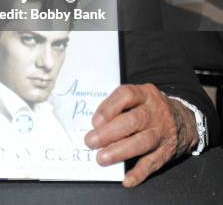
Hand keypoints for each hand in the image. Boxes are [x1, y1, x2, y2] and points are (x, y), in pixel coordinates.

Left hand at [84, 84, 198, 187]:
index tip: (95, 121)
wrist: (183, 120)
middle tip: (91, 141)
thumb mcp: (138, 97)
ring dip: (120, 151)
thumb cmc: (149, 107)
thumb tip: (95, 125)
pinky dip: (139, 172)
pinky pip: (152, 163)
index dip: (109, 108)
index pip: (126, 95)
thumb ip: (119, 106)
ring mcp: (161, 132)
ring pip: (142, 142)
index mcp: (145, 94)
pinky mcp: (166, 151)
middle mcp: (154, 112)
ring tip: (102, 158)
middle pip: (133, 121)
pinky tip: (126, 179)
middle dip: (110, 132)